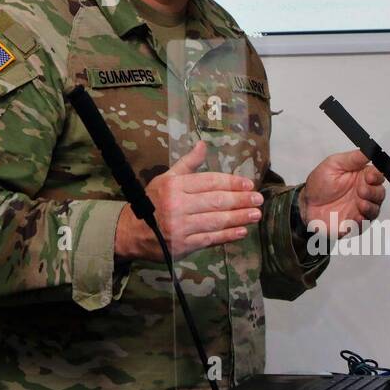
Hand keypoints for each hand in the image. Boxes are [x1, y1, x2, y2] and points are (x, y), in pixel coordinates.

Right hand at [114, 140, 262, 262]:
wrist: (131, 232)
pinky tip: (242, 231)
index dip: (231, 182)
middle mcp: (177, 205)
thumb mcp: (166, 178)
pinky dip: (227, 236)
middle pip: (216, 201)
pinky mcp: (182, 245)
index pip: (209, 181)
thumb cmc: (152, 202)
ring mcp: (180, 226)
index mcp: (174, 186)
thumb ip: (188, 163)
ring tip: (256, 214)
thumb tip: (203, 144)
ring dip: (239, 218)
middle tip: (258, 199)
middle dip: (240, 200)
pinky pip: (209, 239)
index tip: (248, 184)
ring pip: (215, 220)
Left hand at [297, 149, 386, 238]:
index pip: (377, 176)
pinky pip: (363, 225)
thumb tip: (369, 150)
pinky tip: (356, 217)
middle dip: (373, 192)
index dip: (376, 176)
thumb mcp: (334, 164)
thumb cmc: (320, 183)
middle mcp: (364, 194)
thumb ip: (353, 158)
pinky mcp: (354, 224)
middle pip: (379, 194)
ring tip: (360, 204)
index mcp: (361, 178)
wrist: (306, 203)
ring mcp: (360, 210)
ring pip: (375, 210)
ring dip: (370, 207)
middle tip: (361, 190)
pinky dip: (362, 221)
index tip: (370, 176)